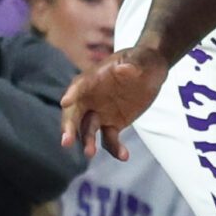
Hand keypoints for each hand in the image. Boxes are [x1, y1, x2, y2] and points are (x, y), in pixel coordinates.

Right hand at [60, 42, 171, 159]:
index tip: (66, 102)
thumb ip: (132, 65)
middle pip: (75, 114)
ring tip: (90, 153)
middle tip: (65, 142)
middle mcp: (90, 98)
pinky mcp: (112, 124)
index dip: (72, 94)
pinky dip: (115, 148)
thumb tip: (124, 69)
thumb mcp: (140, 60)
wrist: (150, 72)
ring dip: (87, 142)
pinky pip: (109, 139)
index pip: (78, 86)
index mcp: (93, 79)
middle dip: (69, 128)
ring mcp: (100, 112)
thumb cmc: (141, 60)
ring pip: (88, 130)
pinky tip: (124, 156)